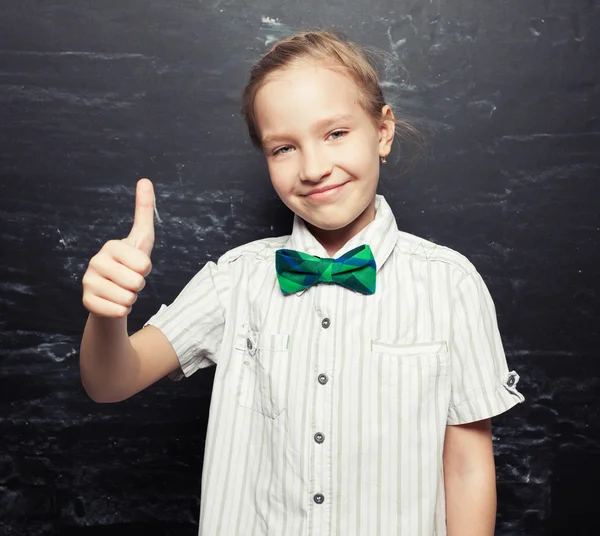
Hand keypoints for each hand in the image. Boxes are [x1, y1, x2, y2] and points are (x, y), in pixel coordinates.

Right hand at [82, 179, 154, 317]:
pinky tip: (113, 302)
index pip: (144, 264)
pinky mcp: (87, 301)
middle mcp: (96, 261)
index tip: (136, 265)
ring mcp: (88, 281)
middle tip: (129, 281)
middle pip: (137, 282)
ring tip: (121, 290)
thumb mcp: (142, 239)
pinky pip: (118, 311)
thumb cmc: (130, 264)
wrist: (113, 292)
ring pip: (128, 298)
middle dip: (139, 286)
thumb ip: (144, 211)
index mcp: (112, 246)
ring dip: (131, 298)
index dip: (146, 269)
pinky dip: (122, 310)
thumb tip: (145, 180)